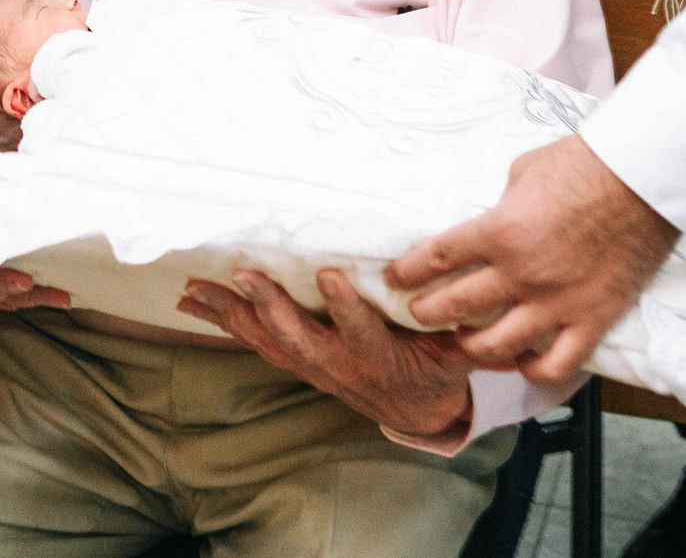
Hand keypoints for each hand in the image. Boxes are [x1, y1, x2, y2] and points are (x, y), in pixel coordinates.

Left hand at [179, 270, 471, 441]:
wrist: (416, 410)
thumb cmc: (437, 369)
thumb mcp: (456, 353)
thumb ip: (464, 333)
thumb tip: (489, 312)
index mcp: (379, 358)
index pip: (362, 334)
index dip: (346, 309)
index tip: (331, 276)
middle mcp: (338, 364)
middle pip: (299, 339)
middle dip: (271, 307)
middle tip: (246, 275)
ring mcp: (312, 365)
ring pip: (267, 340)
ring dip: (232, 314)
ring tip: (197, 288)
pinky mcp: (297, 361)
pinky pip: (256, 341)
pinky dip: (225, 321)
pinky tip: (196, 300)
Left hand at [387, 136, 678, 384]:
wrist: (645, 177)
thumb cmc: (585, 163)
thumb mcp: (524, 172)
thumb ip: (501, 206)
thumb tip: (489, 224)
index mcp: (500, 230)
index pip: (437, 258)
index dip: (408, 271)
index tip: (394, 278)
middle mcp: (522, 273)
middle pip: (456, 306)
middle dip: (427, 313)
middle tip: (417, 314)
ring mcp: (557, 302)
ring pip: (496, 346)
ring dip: (471, 347)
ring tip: (463, 342)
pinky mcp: (593, 319)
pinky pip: (555, 364)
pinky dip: (533, 369)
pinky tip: (523, 362)